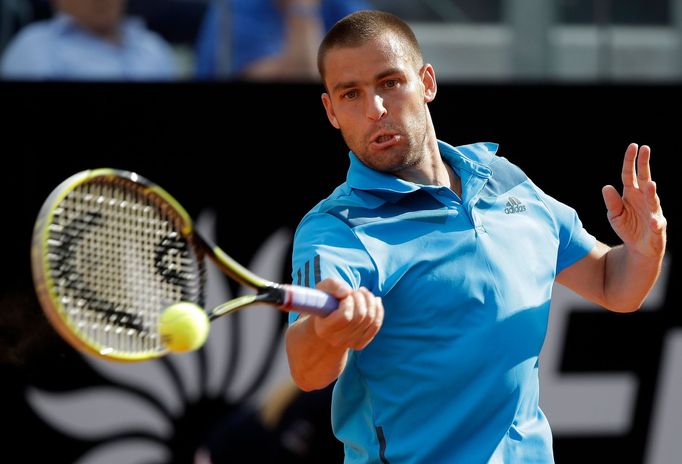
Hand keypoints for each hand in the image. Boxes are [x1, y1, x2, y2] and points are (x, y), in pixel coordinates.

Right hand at [312, 278, 383, 350]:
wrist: (326, 320)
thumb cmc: (325, 301)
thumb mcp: (323, 289)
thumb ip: (333, 286)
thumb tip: (347, 292)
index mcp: (324, 328)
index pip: (345, 316)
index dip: (349, 301)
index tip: (345, 295)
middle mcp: (336, 339)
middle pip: (360, 316)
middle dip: (360, 298)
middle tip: (355, 291)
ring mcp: (349, 343)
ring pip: (370, 319)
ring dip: (370, 300)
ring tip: (362, 293)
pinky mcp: (360, 343)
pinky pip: (376, 324)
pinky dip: (378, 309)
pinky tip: (374, 300)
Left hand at [601, 143, 666, 258]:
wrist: (639, 248)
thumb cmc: (627, 228)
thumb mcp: (614, 215)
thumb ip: (612, 202)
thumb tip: (606, 187)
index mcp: (631, 193)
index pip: (630, 174)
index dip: (630, 161)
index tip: (633, 146)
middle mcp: (644, 199)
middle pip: (644, 178)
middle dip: (645, 164)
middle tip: (645, 149)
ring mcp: (652, 211)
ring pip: (653, 200)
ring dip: (651, 193)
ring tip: (650, 184)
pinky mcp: (657, 227)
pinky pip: (657, 224)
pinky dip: (655, 223)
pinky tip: (653, 222)